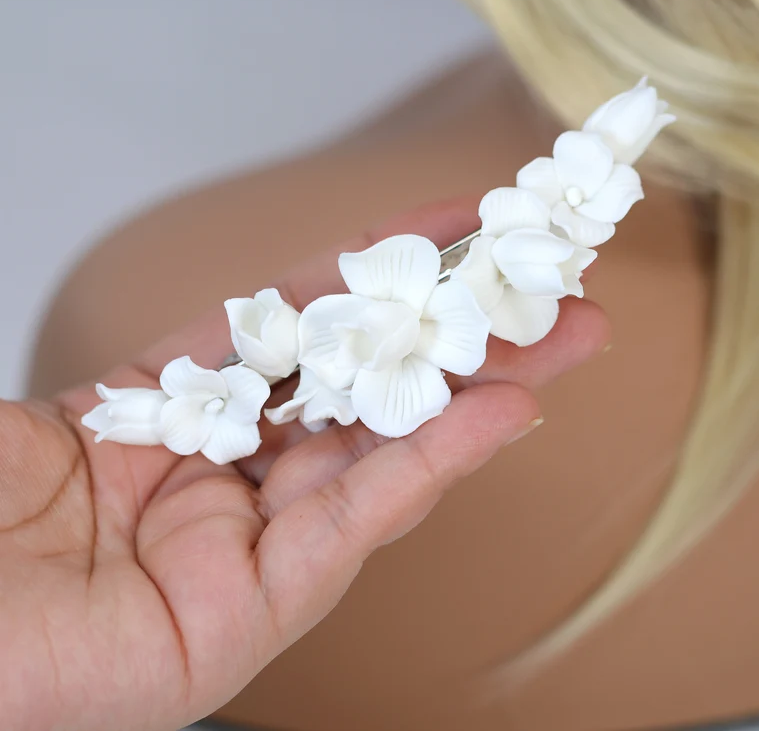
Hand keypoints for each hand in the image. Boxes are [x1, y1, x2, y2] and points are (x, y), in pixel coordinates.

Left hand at [0, 199, 608, 730]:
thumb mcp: (108, 398)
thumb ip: (199, 358)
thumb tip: (282, 309)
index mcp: (196, 421)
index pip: (311, 336)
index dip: (384, 276)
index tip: (457, 225)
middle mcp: (235, 483)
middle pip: (368, 398)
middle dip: (463, 337)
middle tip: (553, 288)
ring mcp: (246, 552)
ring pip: (382, 460)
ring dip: (477, 394)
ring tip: (563, 337)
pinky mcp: (245, 621)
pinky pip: (351, 528)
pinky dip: (431, 466)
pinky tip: (502, 413)